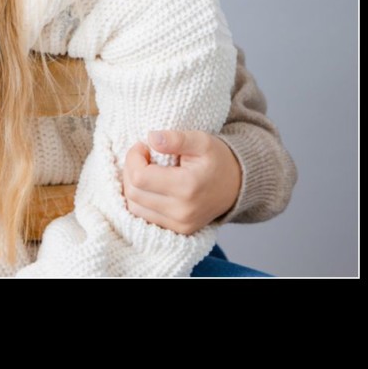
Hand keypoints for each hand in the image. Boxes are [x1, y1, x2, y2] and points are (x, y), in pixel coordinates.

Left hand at [121, 129, 240, 234]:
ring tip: (147, 170)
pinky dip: (140, 199)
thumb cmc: (217, 159)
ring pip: (135, 207)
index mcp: (187, 188)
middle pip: (134, 193)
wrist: (237, 185)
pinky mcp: (179, 230)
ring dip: (133, 185)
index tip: (144, 146)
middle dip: (131, 169)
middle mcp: (182, 212)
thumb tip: (151, 138)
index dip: (134, 157)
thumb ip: (175, 138)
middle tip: (144, 156)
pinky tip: (149, 185)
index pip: (139, 177)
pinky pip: (144, 217)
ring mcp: (181, 225)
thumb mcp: (201, 140)